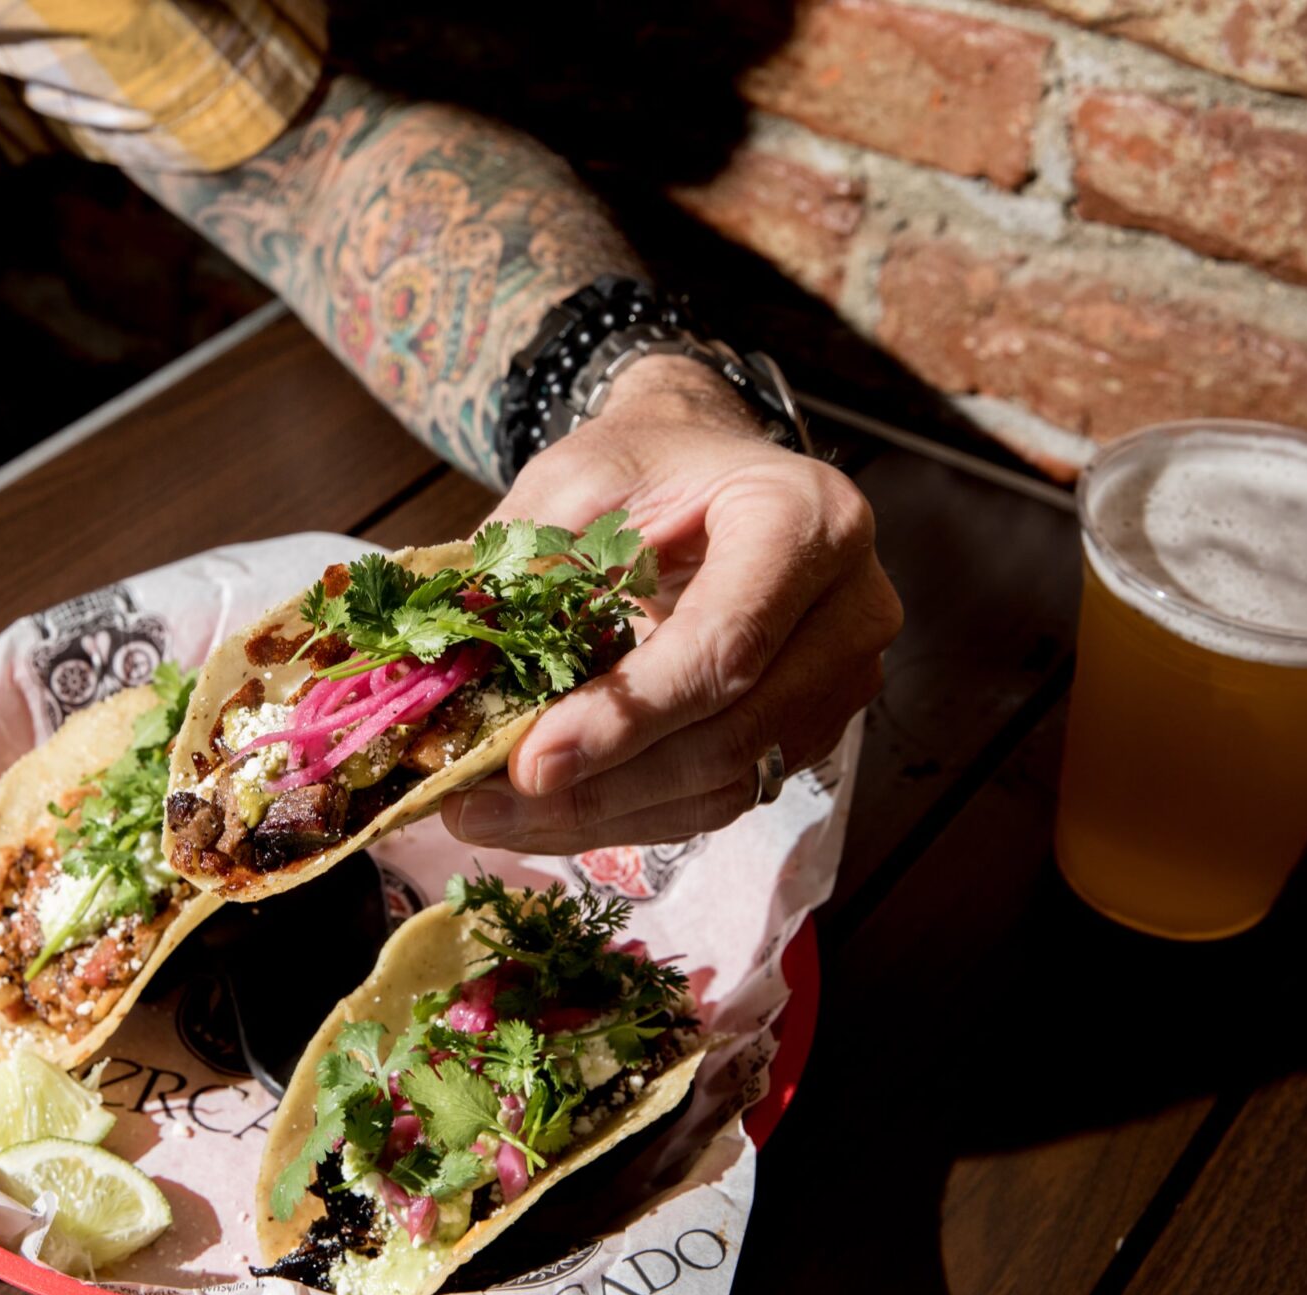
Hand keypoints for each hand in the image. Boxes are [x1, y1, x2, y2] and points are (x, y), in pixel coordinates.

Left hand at [443, 353, 902, 852]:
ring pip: (724, 784)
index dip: (627, 717)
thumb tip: (458, 674)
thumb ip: (529, 567)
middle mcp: (848, 609)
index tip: (531, 763)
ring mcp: (840, 679)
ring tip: (488, 816)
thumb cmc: (644, 466)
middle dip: (599, 786)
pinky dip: (625, 812)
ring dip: (601, 815)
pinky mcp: (808, 729)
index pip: (723, 646)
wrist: (704, 469)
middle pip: (729, 736)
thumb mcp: (576, 482)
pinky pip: (718, 795)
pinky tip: (544, 812)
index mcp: (806, 522)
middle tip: (480, 806)